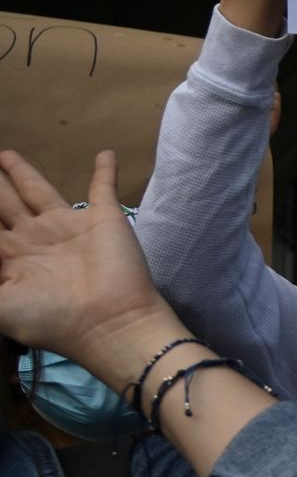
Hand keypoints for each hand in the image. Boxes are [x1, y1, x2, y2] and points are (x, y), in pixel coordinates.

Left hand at [0, 151, 169, 375]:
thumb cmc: (49, 317)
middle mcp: (34, 237)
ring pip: (37, 190)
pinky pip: (103, 188)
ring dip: (23, 172)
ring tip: (6, 154)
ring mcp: (68, 226)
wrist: (107, 323)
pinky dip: (104, 171)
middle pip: (4, 202)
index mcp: (10, 256)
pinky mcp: (102, 218)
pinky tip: (105, 154)